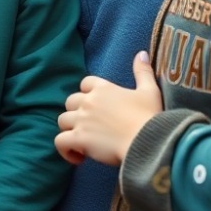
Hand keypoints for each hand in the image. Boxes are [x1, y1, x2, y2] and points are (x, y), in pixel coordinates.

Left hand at [55, 51, 162, 166]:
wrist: (149, 142)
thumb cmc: (151, 118)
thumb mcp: (149, 91)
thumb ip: (143, 72)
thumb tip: (141, 53)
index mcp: (103, 88)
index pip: (85, 84)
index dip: (88, 95)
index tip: (98, 109)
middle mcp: (89, 101)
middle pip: (70, 102)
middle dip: (77, 113)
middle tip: (91, 128)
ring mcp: (81, 119)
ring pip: (62, 120)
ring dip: (70, 131)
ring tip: (84, 143)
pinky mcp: (78, 138)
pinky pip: (59, 142)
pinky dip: (65, 149)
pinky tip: (79, 157)